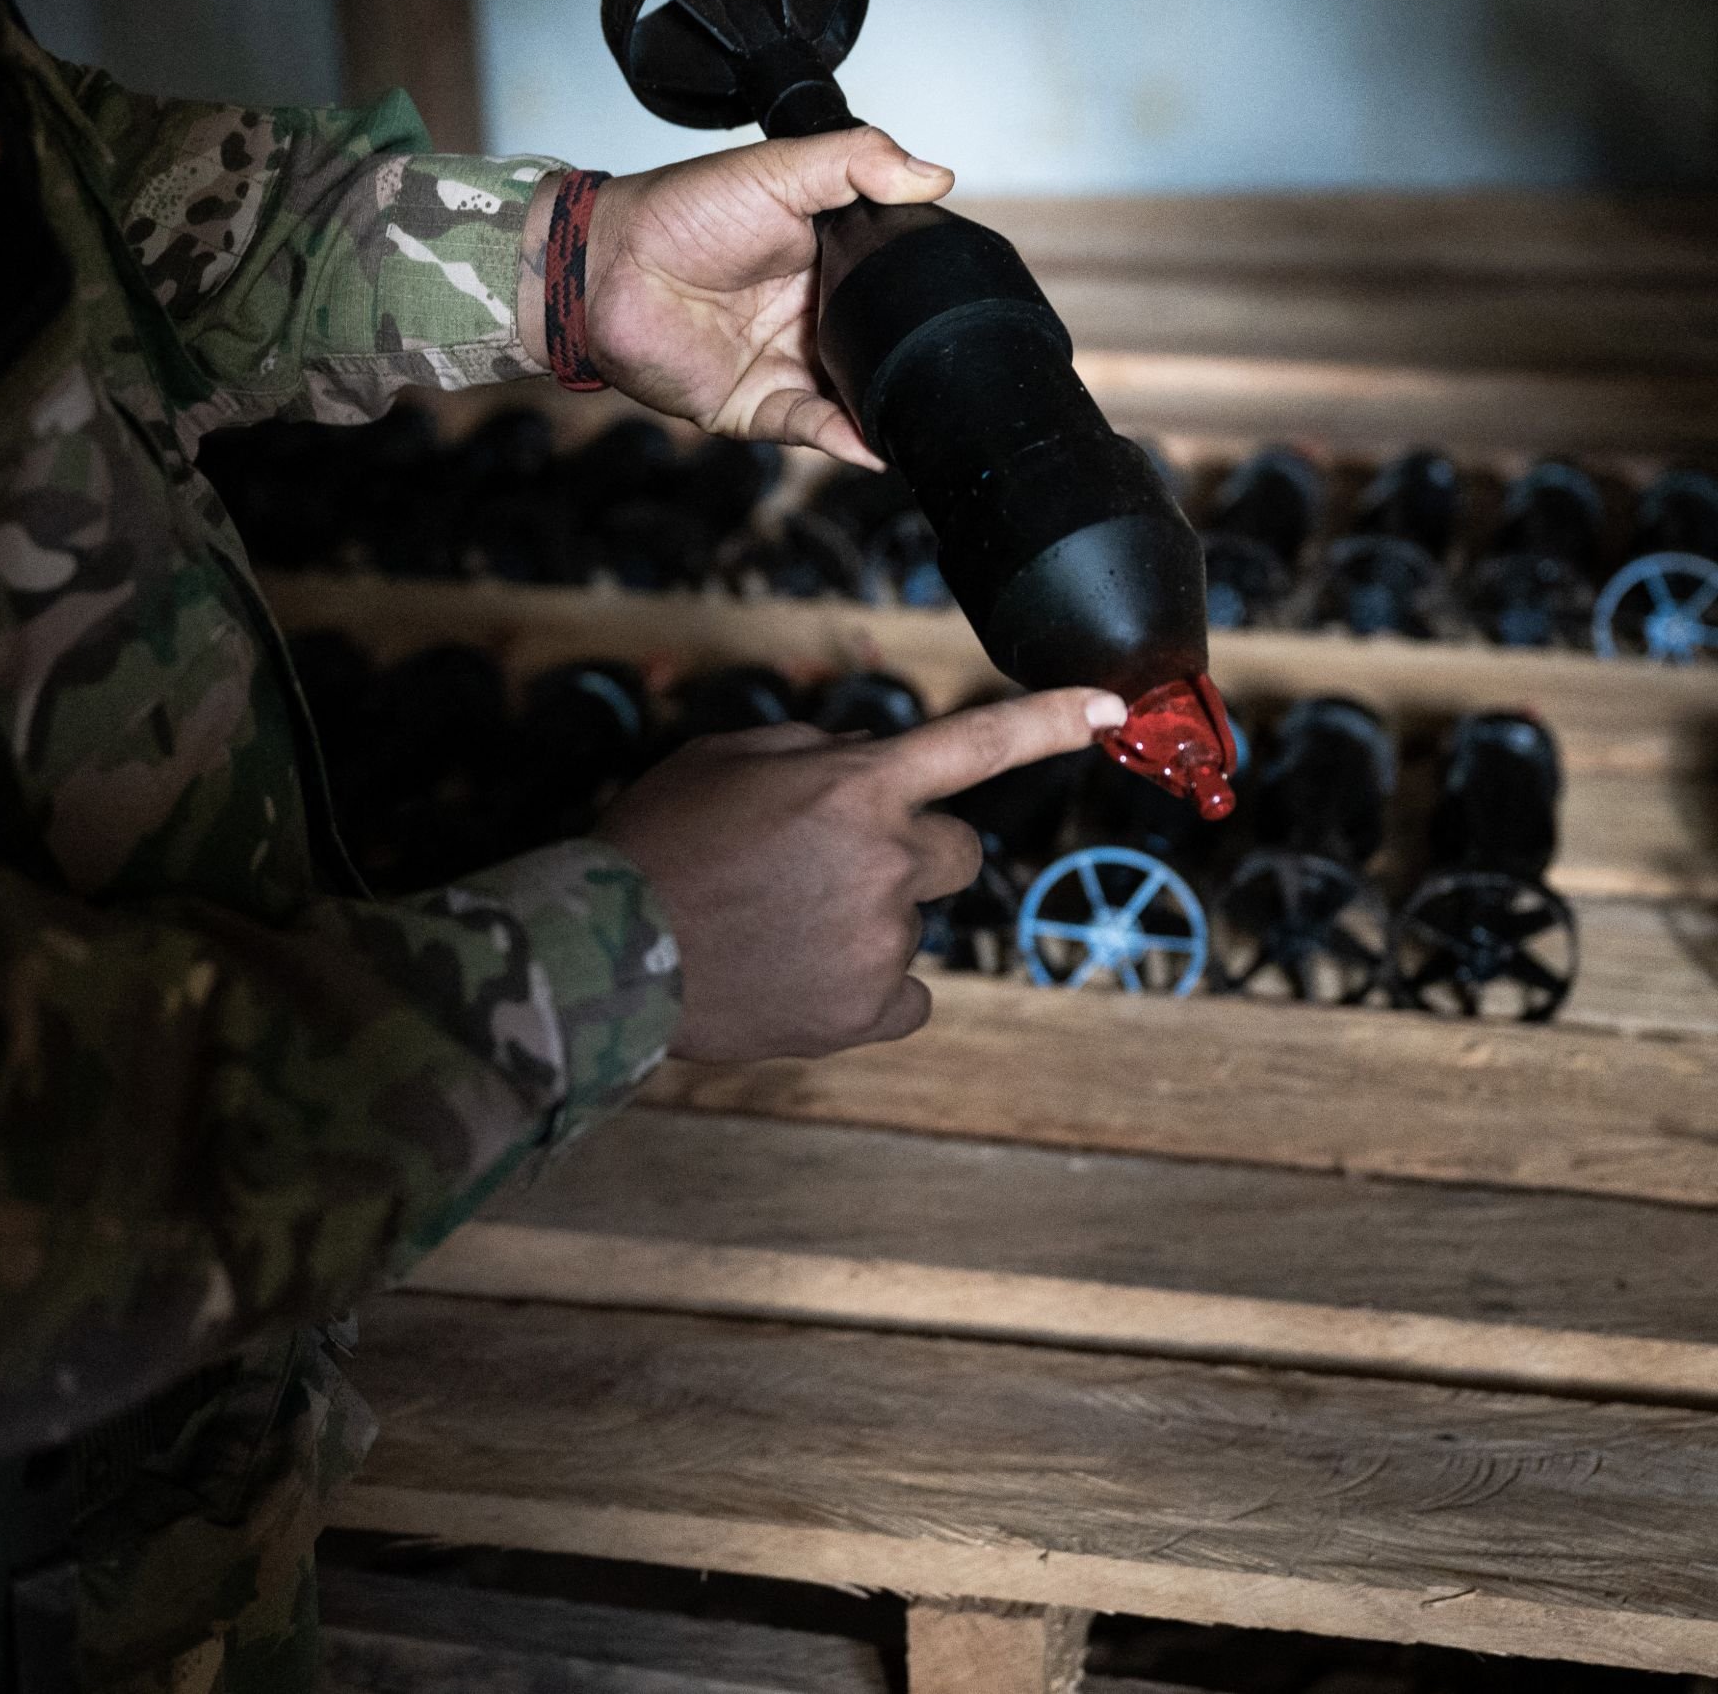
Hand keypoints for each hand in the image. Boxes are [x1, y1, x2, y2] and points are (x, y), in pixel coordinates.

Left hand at [514, 131, 953, 469]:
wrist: (606, 266)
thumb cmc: (681, 211)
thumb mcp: (780, 169)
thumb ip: (859, 162)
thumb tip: (937, 175)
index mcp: (830, 261)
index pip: (896, 282)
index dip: (930, 291)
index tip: (976, 299)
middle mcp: (815, 318)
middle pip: (882, 346)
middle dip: (917, 361)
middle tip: (962, 368)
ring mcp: (789, 366)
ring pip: (855, 397)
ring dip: (887, 409)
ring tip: (929, 416)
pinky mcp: (757, 407)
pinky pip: (811, 428)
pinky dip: (843, 439)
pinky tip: (873, 444)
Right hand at [597, 685, 1123, 1062]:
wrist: (604, 957)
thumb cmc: (656, 844)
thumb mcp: (724, 759)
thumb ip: (813, 752)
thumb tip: (866, 764)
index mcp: (855, 785)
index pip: (978, 743)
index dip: (1053, 718)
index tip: (1114, 705)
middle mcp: (885, 859)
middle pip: (960, 851)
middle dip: (912, 853)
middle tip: (829, 869)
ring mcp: (880, 941)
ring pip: (914, 924)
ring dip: (867, 921)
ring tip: (777, 927)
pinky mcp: (864, 1011)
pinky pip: (907, 997)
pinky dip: (866, 990)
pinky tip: (800, 977)